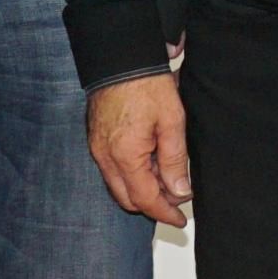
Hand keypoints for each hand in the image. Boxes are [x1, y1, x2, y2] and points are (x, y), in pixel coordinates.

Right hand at [85, 75, 191, 223]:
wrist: (120, 58)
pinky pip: (112, 170)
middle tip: (178, 199)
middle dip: (153, 204)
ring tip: (168, 180)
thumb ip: (175, 160)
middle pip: (128, 199)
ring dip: (142, 190)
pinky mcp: (96, 140)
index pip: (145, 199)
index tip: (181, 220)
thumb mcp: (172, 121)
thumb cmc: (146, 84)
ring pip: (119, 186)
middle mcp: (105, 157)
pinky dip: (131, 175)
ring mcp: (97, 149)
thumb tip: (180, 191)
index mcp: (125, 156)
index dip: (165, 213)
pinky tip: (150, 164)